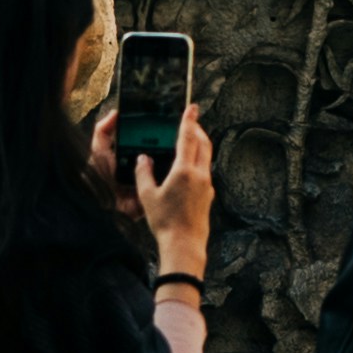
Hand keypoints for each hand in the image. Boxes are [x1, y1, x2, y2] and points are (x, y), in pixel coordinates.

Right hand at [132, 103, 211, 273]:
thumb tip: (143, 159)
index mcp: (184, 171)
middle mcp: (200, 174)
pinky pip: (205, 170)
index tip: (192, 107)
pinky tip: (188, 167)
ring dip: (199, 145)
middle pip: (203, 144)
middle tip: (190, 121)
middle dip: (197, 130)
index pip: (188, 138)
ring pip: (206, 157)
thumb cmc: (165, 222)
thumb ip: (144, 174)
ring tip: (189, 141)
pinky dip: (198, 161)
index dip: (189, 121)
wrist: (184, 244)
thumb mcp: (147, 197)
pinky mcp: (209, 195)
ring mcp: (207, 184)